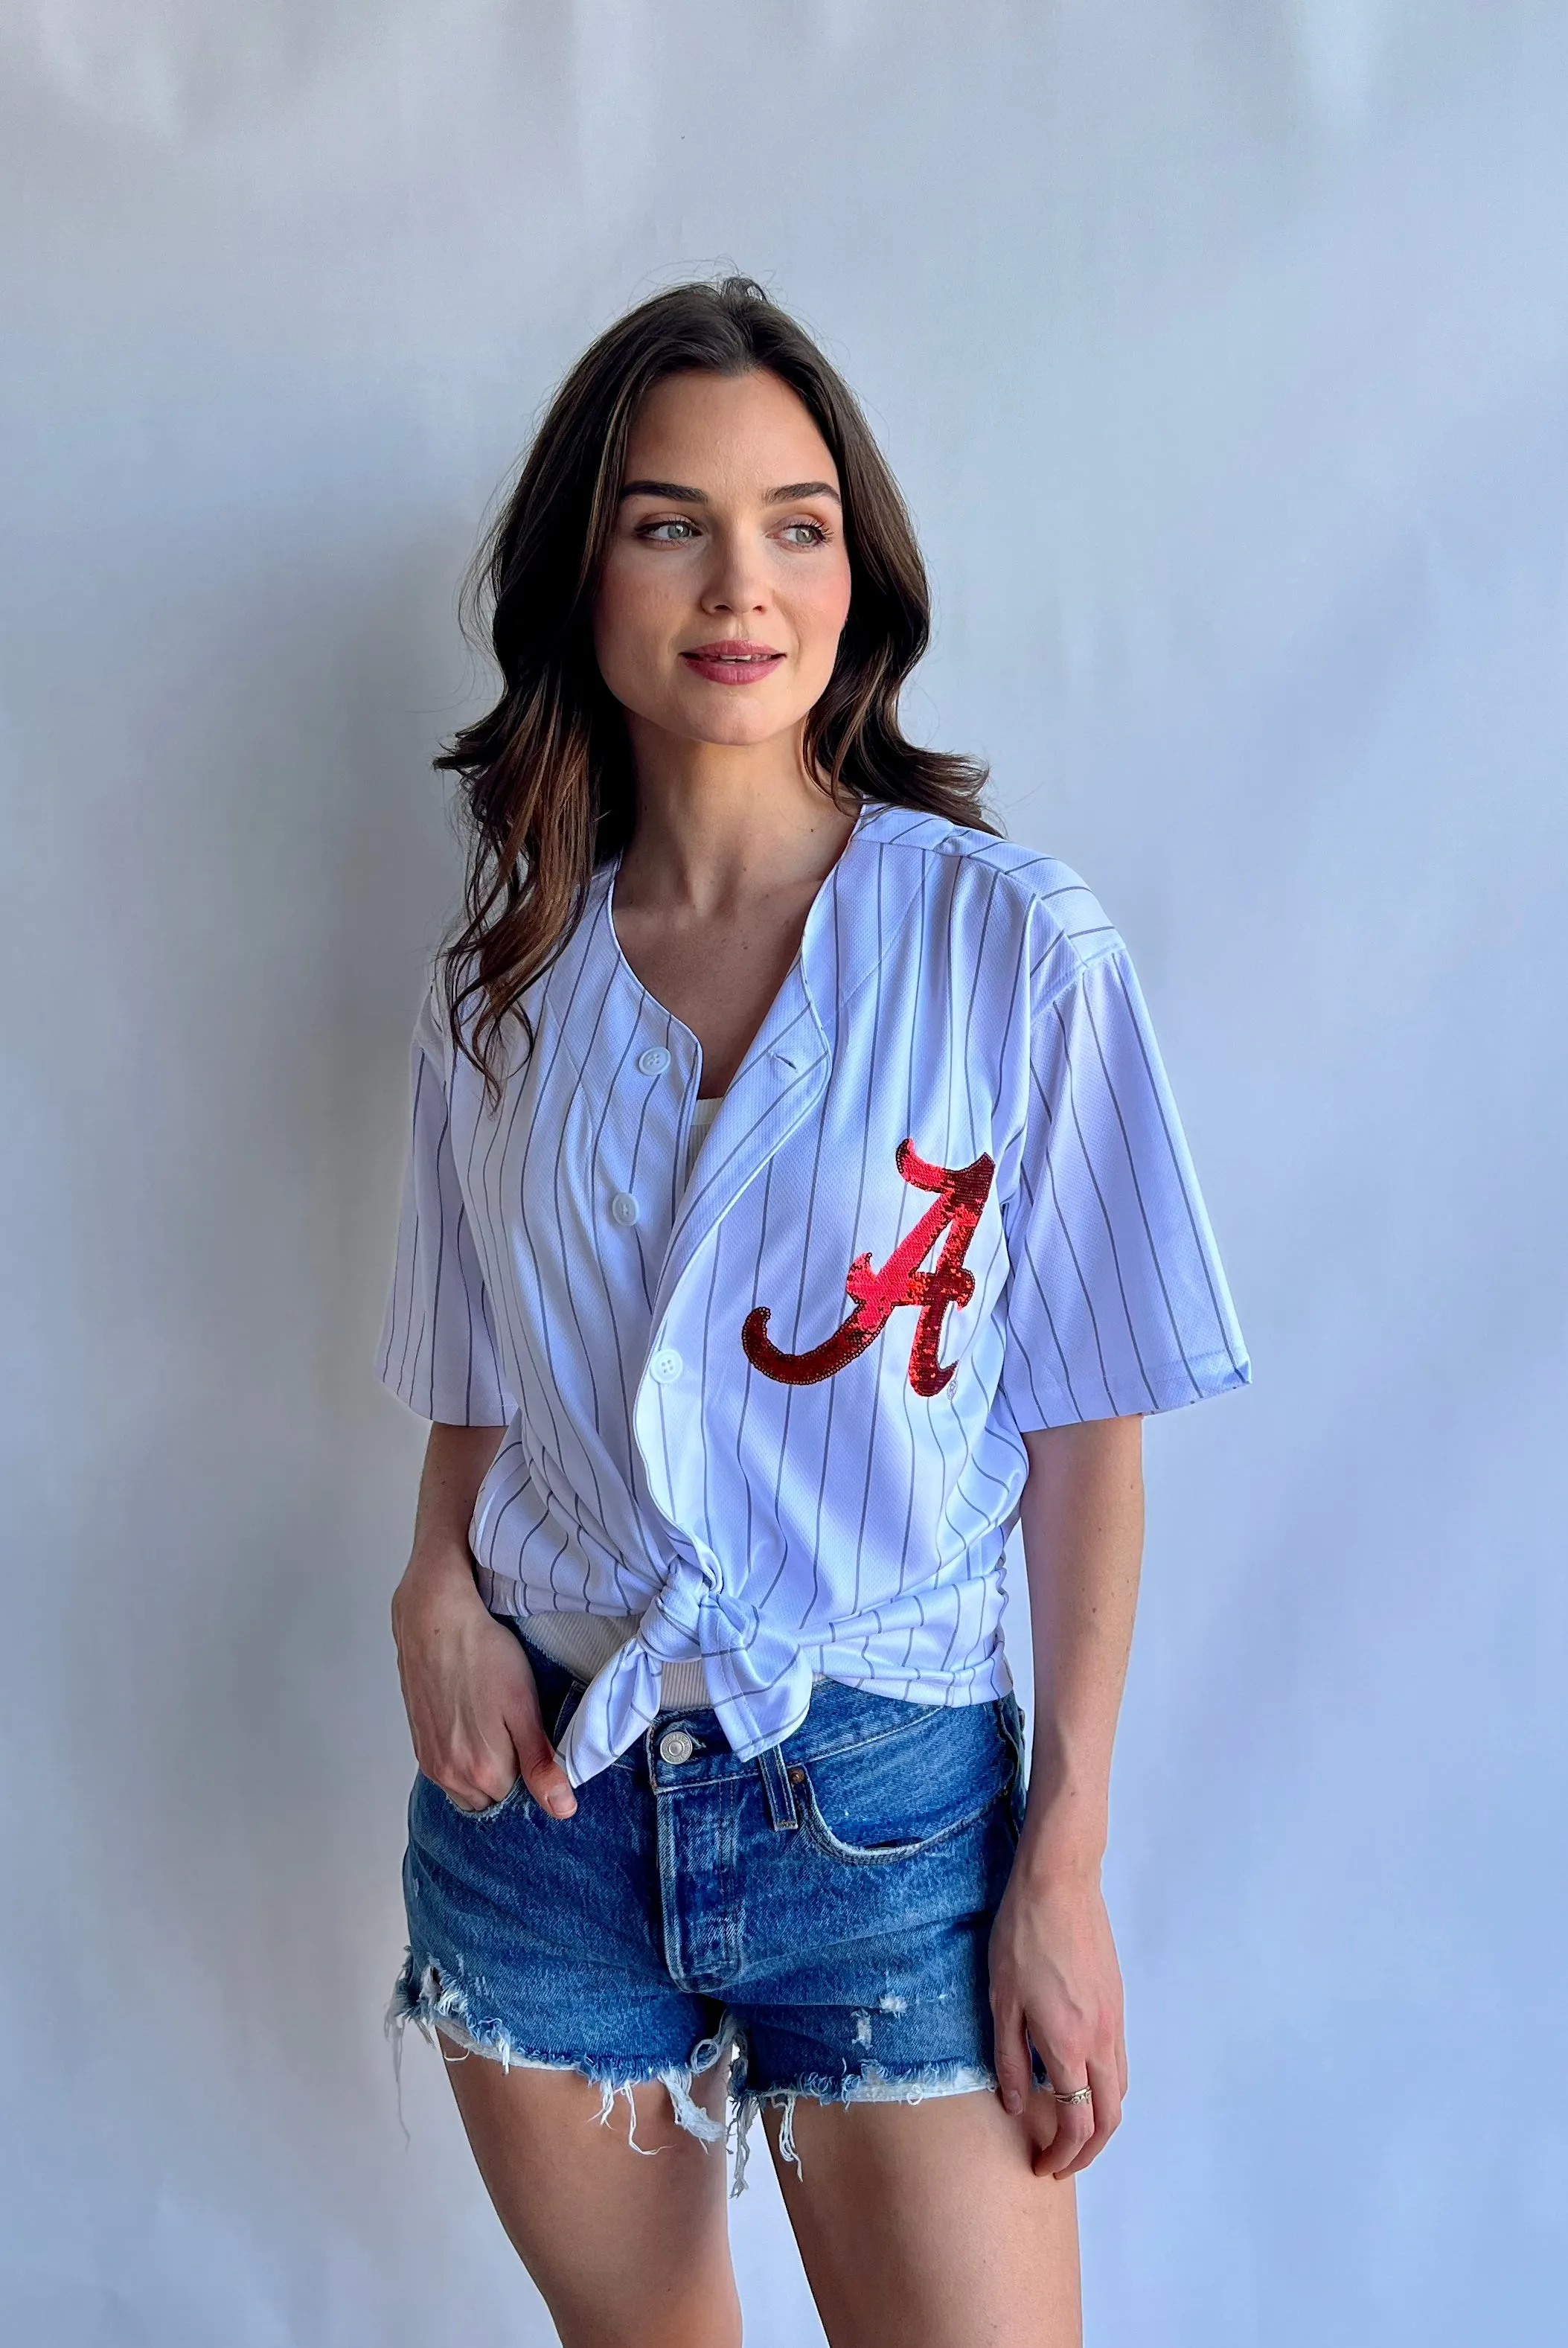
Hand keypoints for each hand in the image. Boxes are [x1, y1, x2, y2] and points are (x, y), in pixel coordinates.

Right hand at [390, 1545, 577, 1819]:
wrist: (434, 1620)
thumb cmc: (483, 1654)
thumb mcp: (524, 1707)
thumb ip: (542, 1764)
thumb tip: (562, 1810)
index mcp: (483, 1771)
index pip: (521, 1800)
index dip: (534, 1774)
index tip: (537, 1744)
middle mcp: (450, 1775)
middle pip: (493, 1798)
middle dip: (509, 1777)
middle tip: (517, 1732)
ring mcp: (430, 1762)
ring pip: (469, 1788)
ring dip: (484, 1771)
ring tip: (495, 1727)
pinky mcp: (419, 1746)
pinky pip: (448, 1772)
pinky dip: (464, 1760)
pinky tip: (473, 1725)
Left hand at [988, 1855, 1126, 2177]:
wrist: (1060, 1883)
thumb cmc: (1021, 1936)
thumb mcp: (1002, 1999)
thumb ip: (1009, 2058)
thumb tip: (1018, 2107)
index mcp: (1068, 2044)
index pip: (1077, 2122)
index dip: (1062, 2154)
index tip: (1042, 2165)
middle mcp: (1100, 2039)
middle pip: (1109, 2118)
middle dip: (1088, 2152)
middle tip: (1059, 2162)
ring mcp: (1114, 2020)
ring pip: (1119, 2090)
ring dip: (1099, 2121)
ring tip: (1068, 2129)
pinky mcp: (1117, 2002)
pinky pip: (1119, 2061)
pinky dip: (1105, 2088)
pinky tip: (1079, 2081)